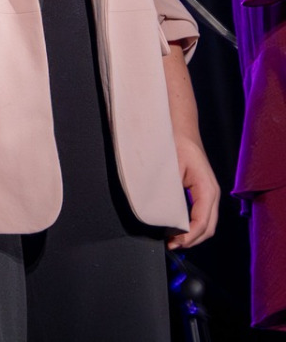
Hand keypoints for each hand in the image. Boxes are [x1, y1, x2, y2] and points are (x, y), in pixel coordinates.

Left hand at [161, 44, 218, 249]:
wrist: (178, 129)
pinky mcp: (201, 192)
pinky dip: (191, 226)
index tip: (174, 243)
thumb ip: (169, 192)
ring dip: (192, 235)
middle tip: (170, 246)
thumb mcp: (169, 170)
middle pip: (208, 227)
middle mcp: (212, 193)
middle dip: (191, 240)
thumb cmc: (173, 145)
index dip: (189, 236)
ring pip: (206, 223)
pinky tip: (176, 229)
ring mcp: (208, 193)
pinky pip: (200, 215)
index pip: (202, 221)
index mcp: (207, 188)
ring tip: (172, 241)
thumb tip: (162, 214)